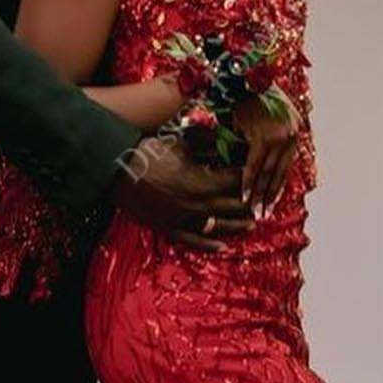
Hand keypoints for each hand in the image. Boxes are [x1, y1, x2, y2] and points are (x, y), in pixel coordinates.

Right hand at [113, 134, 254, 251]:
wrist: (117, 171)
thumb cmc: (149, 154)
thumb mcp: (181, 144)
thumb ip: (204, 143)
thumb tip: (221, 135)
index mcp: (203, 182)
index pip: (236, 182)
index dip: (250, 178)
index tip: (260, 175)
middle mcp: (199, 205)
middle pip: (233, 206)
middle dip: (250, 203)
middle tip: (265, 202)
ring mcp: (185, 220)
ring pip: (219, 226)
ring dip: (238, 225)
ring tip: (253, 223)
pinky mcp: (170, 229)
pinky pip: (193, 241)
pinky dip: (209, 245)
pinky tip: (222, 247)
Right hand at [233, 91, 300, 216]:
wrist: (243, 77)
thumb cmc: (252, 96)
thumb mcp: (265, 119)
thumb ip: (264, 141)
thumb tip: (254, 165)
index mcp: (292, 133)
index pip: (284, 168)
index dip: (276, 187)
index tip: (270, 203)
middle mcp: (289, 136)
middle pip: (278, 173)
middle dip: (269, 196)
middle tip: (262, 214)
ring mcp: (278, 137)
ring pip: (267, 172)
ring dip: (259, 193)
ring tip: (253, 210)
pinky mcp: (263, 137)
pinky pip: (254, 165)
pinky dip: (249, 181)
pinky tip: (245, 195)